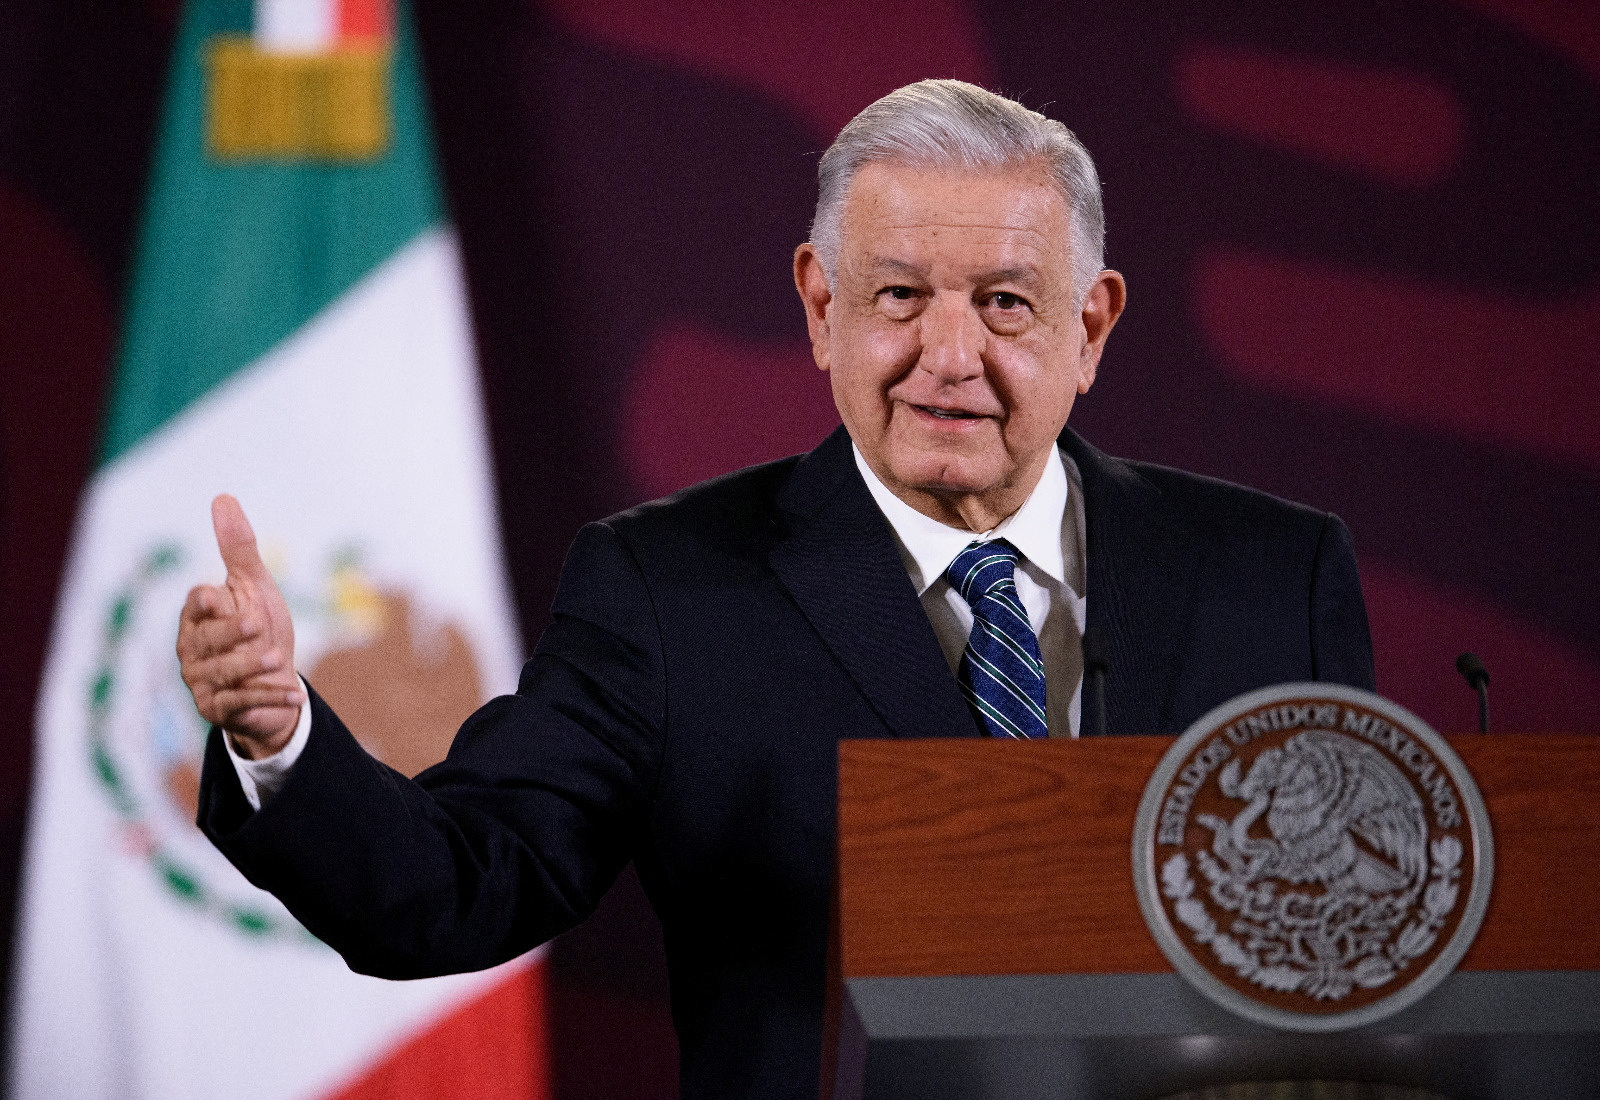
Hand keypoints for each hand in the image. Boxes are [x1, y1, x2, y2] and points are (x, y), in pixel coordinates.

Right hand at [177, 495, 303, 758]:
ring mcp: (202, 682)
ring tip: (278, 658)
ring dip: (252, 666)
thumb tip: (223, 497)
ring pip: (224, 673)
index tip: (218, 594)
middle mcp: (192, 650)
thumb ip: (237, 549)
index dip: (207, 601)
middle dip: (233, 633)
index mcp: (196, 617)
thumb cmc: (260, 629)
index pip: (196, 604)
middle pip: (209, 639)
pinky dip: (270, 697)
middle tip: (257, 625)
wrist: (275, 683)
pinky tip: (295, 694)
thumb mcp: (253, 587)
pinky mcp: (218, 710)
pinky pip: (242, 703)